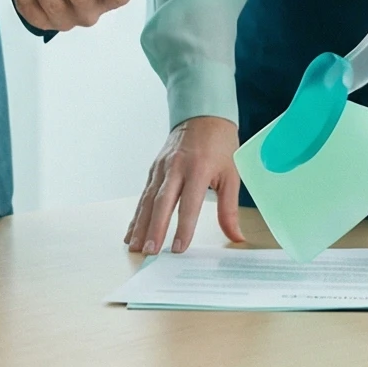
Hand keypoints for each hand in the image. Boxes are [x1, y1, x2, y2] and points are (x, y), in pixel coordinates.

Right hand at [125, 115, 242, 255]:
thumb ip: (229, 208)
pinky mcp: (154, 169)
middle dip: (155, 229)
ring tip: (135, 247)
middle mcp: (176, 168)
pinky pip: (144, 195)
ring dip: (140, 225)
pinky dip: (137, 215)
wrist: (203, 115)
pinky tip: (131, 232)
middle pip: (163, 203)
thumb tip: (236, 236)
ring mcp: (162, 167)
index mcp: (199, 169)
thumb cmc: (220, 144)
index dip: (184, 227)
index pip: (190, 204)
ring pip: (148, 200)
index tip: (179, 248)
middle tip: (150, 251)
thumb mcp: (232, 174)